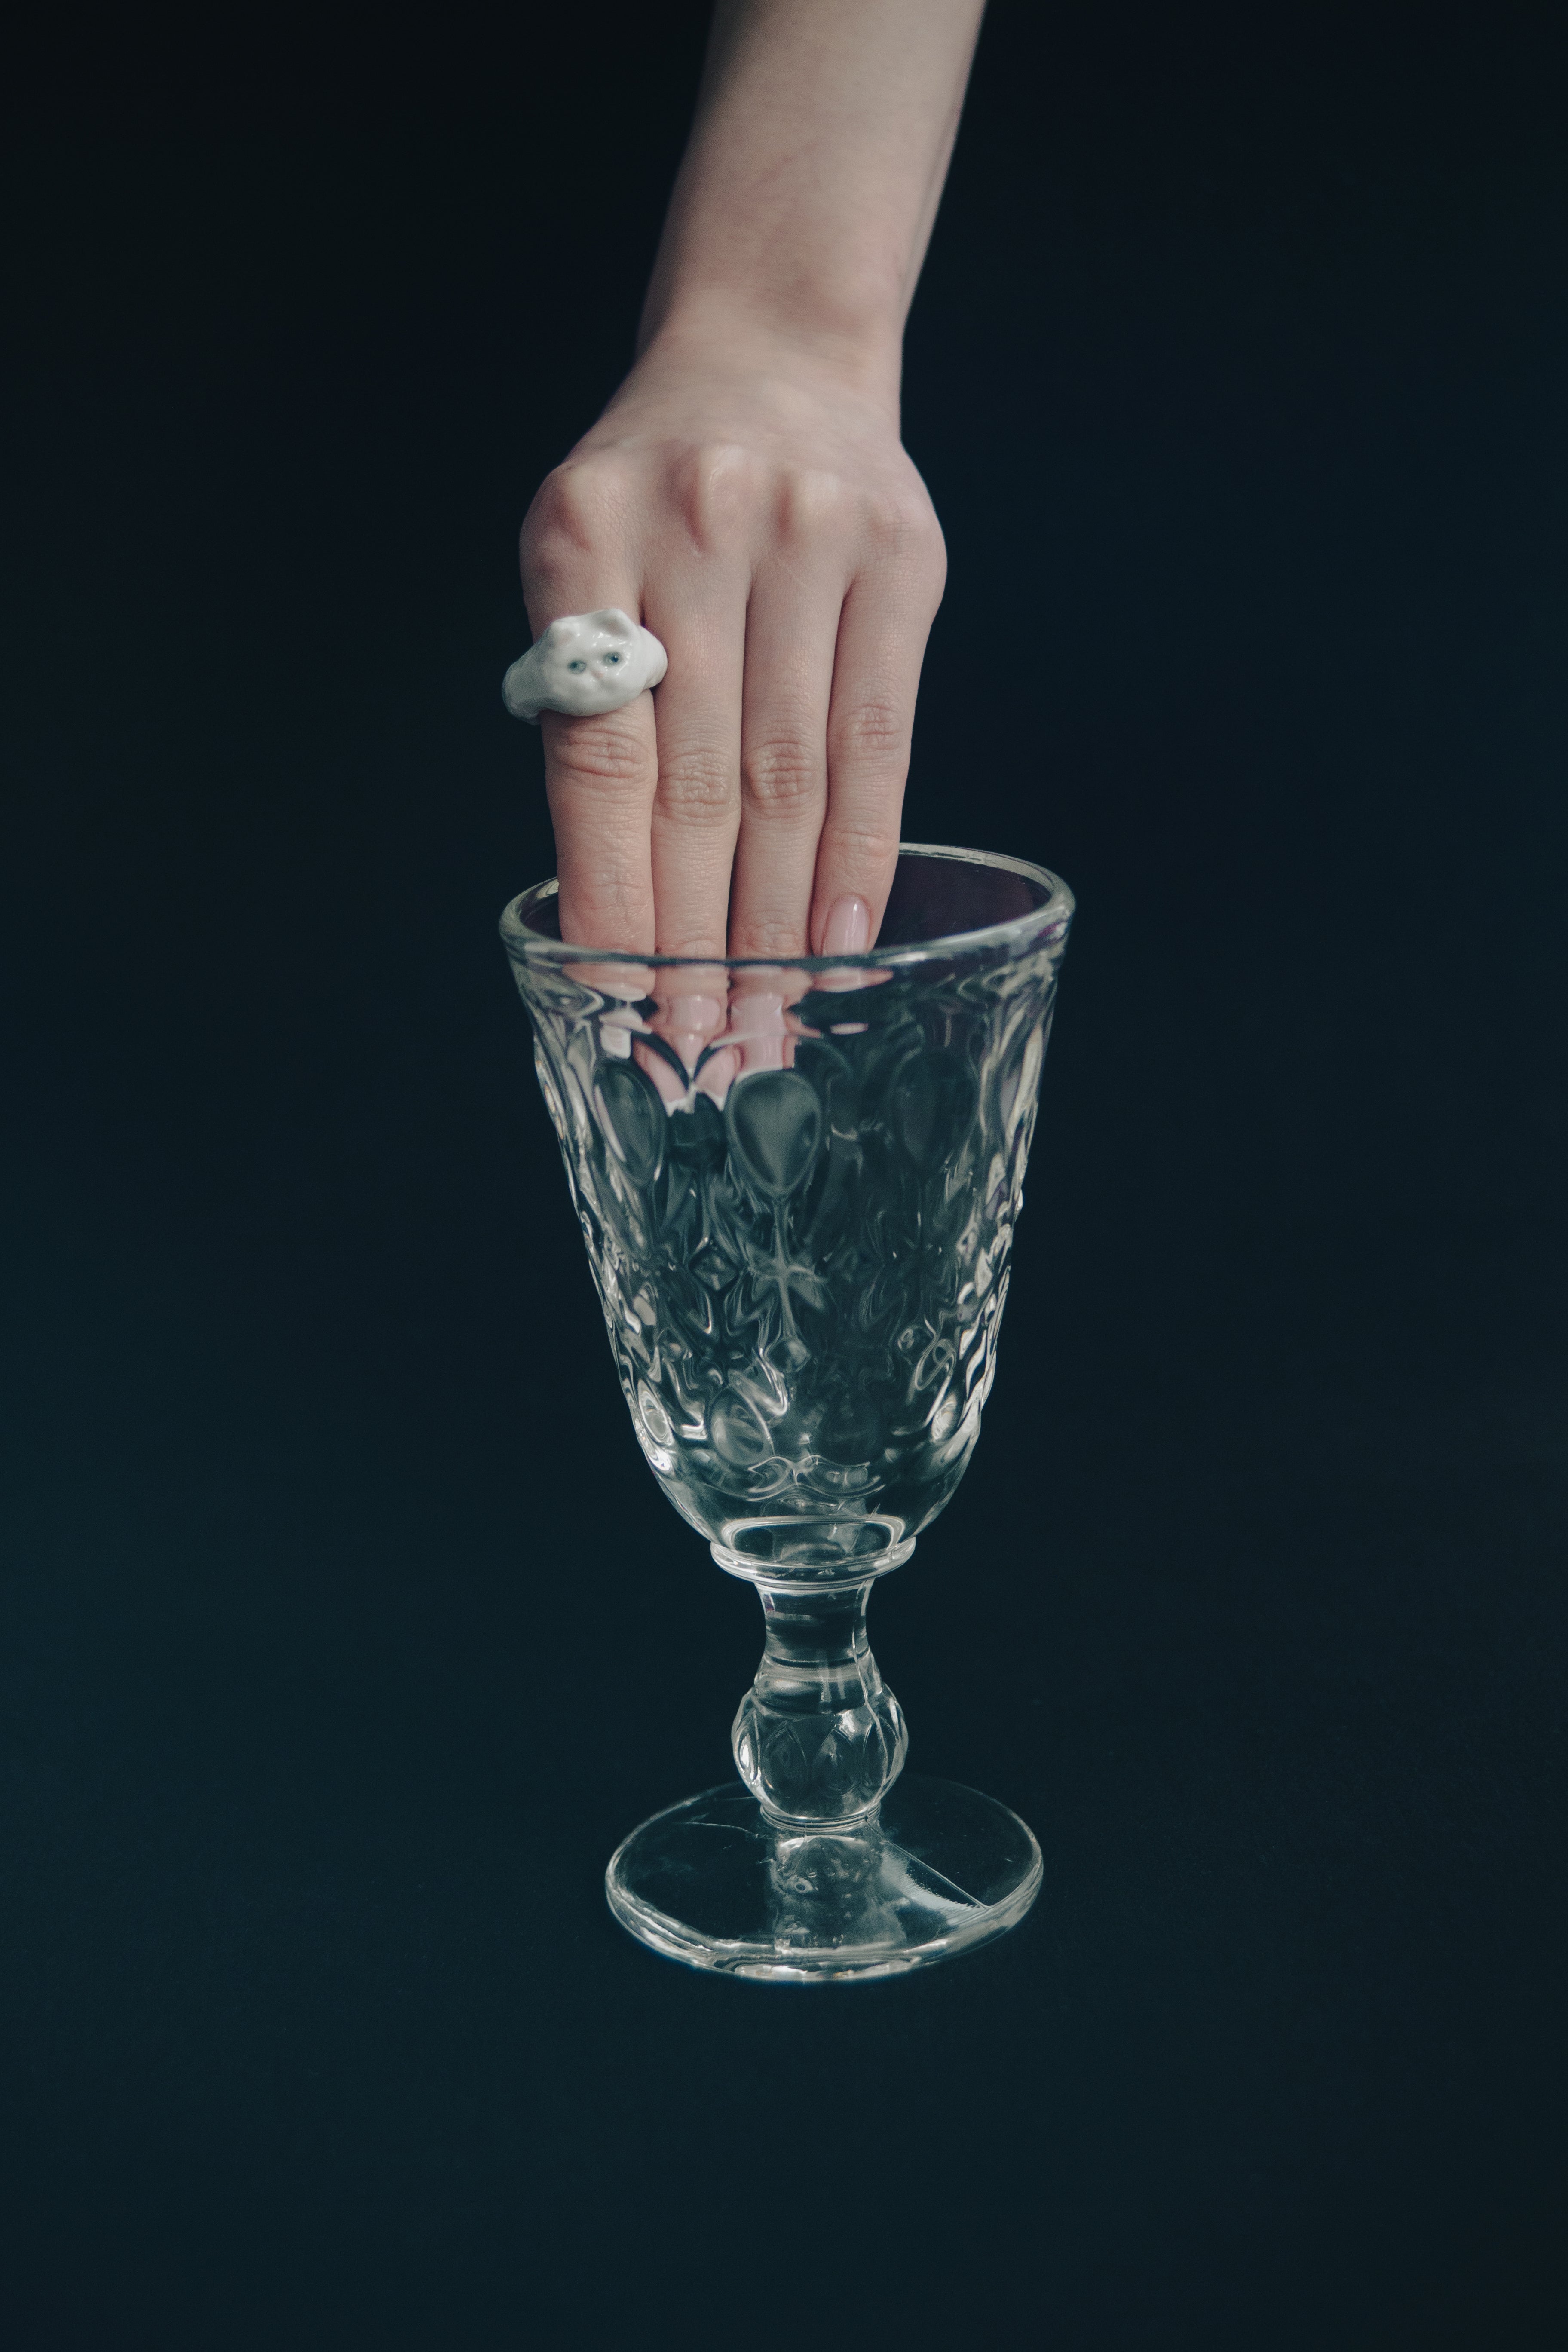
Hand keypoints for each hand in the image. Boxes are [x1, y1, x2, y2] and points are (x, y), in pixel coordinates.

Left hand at [519, 326, 945, 958]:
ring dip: (780, 921)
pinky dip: (860, 855)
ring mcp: (808, 536)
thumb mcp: (583, 567)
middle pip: (701, 785)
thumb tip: (613, 914)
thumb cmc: (657, 498)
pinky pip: (882, 742)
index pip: (599, 758)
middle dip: (699, 936)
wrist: (769, 351)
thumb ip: (593, 715)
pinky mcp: (900, 558)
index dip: (613, 893)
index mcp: (582, 536)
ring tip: (768, 1019)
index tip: (619, 1002)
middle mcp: (697, 527)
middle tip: (701, 1047)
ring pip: (795, 779)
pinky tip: (842, 940)